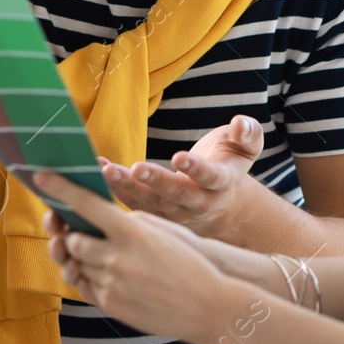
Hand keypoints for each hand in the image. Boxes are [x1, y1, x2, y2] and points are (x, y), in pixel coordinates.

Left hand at [36, 172, 236, 343]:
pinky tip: (107, 273)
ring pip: (77, 264)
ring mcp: (110, 283)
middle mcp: (115, 257)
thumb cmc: (190, 260)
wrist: (208, 304)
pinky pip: (85, 286)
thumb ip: (129, 222)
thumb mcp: (162, 229)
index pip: (85, 204)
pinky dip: (89, 277)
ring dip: (81, 257)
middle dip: (74, 236)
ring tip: (100, 254)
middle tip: (80, 231)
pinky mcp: (110, 305)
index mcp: (130, 231)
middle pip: (73, 240)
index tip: (41, 177)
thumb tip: (103, 219)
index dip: (60, 189)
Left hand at [102, 114, 263, 237]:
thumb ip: (248, 134)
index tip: (179, 157)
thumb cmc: (228, 165)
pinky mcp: (157, 219)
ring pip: (150, 204)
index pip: (210, 177)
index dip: (196, 168)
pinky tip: (95, 175)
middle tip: (135, 168)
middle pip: (176, 194)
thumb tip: (241, 124)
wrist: (224, 207)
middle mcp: (198, 203)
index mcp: (221, 184)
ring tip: (106, 170)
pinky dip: (114, 193)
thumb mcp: (246, 148)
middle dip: (155, 181)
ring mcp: (176, 215)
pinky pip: (134, 208)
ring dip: (126, 187)